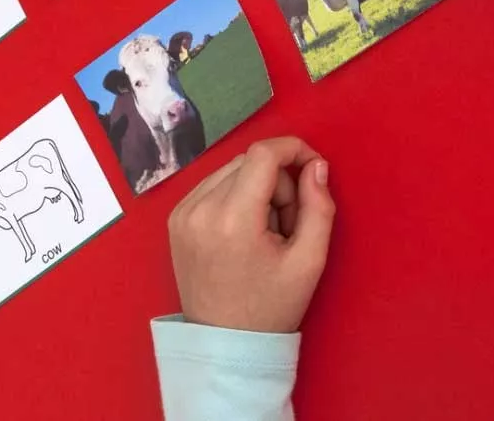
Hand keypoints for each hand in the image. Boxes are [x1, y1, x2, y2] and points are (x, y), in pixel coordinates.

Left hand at [167, 137, 334, 333]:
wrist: (224, 344)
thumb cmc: (271, 306)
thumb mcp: (309, 261)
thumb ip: (319, 207)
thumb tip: (316, 166)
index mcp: (233, 218)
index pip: (263, 154)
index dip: (294, 149)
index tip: (313, 167)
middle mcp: (200, 208)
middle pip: (249, 161)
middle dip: (278, 181)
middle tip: (288, 224)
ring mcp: (182, 212)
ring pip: (230, 170)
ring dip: (256, 188)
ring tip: (264, 232)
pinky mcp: (175, 218)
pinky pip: (212, 185)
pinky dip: (234, 196)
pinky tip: (242, 232)